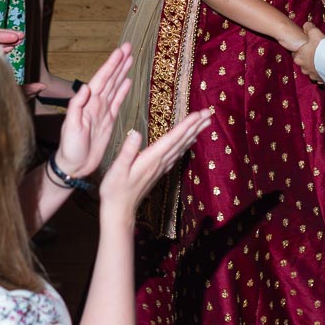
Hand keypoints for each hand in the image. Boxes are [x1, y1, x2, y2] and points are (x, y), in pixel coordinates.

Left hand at [54, 43, 136, 177]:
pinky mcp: (108, 120)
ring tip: (131, 59)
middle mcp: (95, 104)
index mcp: (87, 103)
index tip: (120, 51)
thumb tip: (87, 86)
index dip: (111, 65)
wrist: (74, 166)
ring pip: (115, 87)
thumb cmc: (69, 148)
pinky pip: (117, 101)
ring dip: (122, 72)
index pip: (101, 79)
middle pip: (110, 78)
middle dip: (119, 63)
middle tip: (129, 48)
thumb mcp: (70, 127)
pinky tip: (128, 81)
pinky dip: (123, 90)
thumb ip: (77, 106)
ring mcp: (102, 111)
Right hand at [97, 108, 216, 225]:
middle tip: (209, 113)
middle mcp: (160, 162)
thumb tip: (136, 133)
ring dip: (193, 133)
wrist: (119, 211)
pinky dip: (185, 145)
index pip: (172, 139)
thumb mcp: (117, 170)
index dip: (186, 125)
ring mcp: (160, 168)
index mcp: (151, 159)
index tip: (198, 114)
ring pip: (181, 147)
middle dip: (195, 126)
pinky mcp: (158, 172)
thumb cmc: (115, 191)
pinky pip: (176, 155)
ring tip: (204, 123)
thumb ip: (127, 152)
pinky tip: (189, 141)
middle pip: (181, 141)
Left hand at [294, 21, 324, 82]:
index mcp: (298, 57)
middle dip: (310, 57)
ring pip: (312, 69)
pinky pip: (320, 75)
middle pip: (304, 61)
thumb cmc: (323, 48)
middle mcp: (303, 68)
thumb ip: (308, 27)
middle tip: (318, 51)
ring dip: (316, 65)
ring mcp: (311, 75)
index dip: (303, 47)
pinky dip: (323, 72)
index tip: (310, 45)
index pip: (296, 52)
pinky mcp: (320, 80)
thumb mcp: (314, 32)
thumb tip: (306, 26)